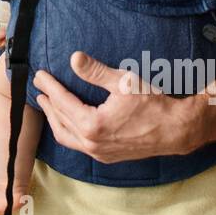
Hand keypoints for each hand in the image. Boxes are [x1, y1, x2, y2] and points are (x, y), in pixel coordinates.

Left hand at [32, 51, 203, 162]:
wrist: (176, 130)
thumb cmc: (153, 104)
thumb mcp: (124, 82)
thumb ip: (96, 71)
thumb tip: (74, 58)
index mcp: (93, 125)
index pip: (62, 102)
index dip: (49, 86)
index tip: (39, 75)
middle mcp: (92, 143)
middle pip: (60, 121)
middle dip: (48, 103)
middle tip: (39, 87)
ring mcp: (99, 153)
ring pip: (66, 137)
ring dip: (55, 119)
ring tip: (47, 104)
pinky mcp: (106, 157)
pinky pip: (78, 145)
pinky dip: (67, 131)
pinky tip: (68, 122)